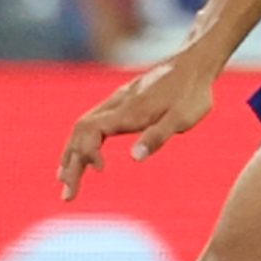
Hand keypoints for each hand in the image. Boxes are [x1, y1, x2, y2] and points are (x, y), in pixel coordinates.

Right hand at [59, 55, 218, 201]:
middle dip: (70, 164)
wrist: (195, 64)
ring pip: (83, 127)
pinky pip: (93, 123)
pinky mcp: (123, 102)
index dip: (87, 151)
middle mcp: (117, 104)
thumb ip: (158, 136)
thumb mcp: (183, 118)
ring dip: (72, 155)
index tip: (100, 170)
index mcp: (129, 110)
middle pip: (80, 132)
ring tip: (65, 182)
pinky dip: (82, 142)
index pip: (91, 129)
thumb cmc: (192, 93)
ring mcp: (118, 102)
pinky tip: (83, 157)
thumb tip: (134, 157)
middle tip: (68, 196)